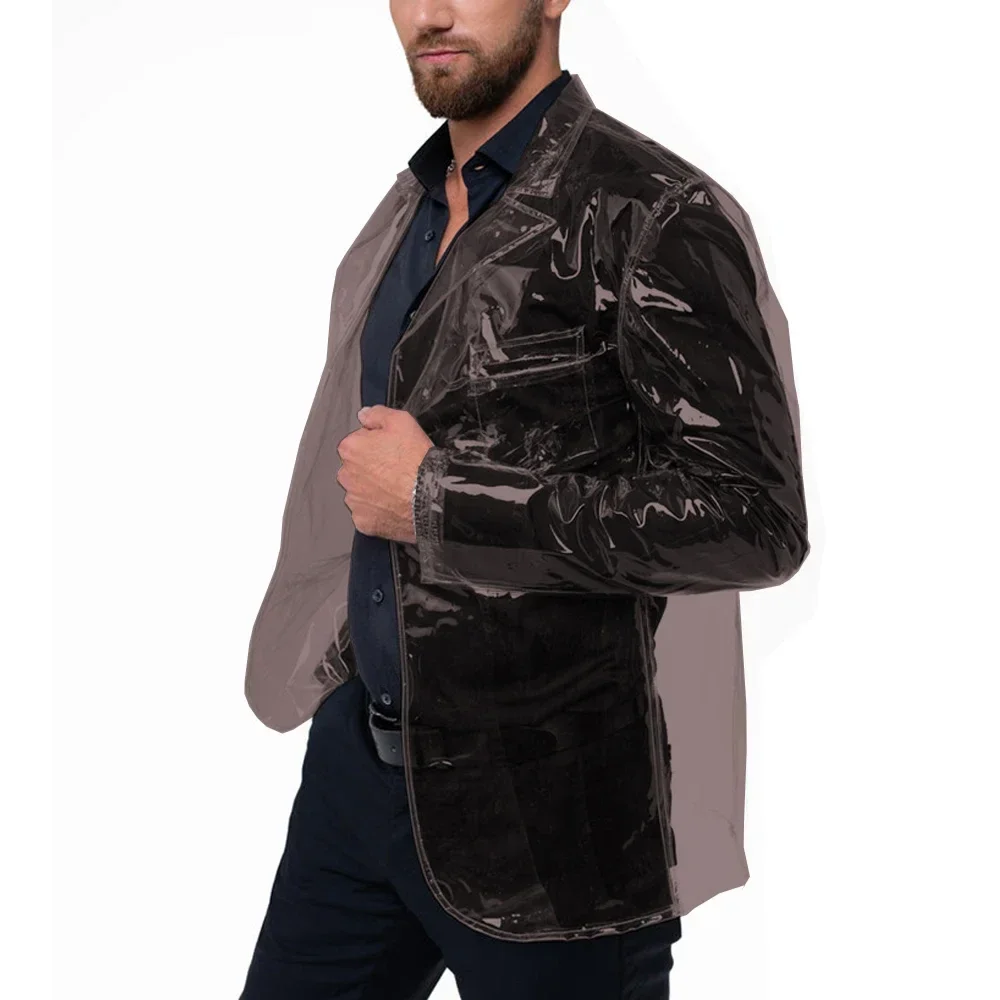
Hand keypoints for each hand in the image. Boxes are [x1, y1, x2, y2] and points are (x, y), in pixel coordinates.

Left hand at [336, 405, 433, 542]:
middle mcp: (346, 475)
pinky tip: (394, 504)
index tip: (390, 450)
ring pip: (360, 491)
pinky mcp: (363, 521)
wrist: (431, 497)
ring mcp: (354, 500)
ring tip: (397, 488)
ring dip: (373, 490)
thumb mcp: (402, 421)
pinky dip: (378, 510)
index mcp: (351, 448)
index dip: (376, 445)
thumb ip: (377, 414)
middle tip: (396, 469)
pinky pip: (367, 513)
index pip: (357, 443)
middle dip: (371, 468)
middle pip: (356, 468)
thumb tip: (364, 415)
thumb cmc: (417, 461)